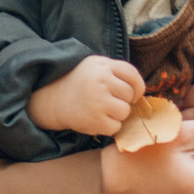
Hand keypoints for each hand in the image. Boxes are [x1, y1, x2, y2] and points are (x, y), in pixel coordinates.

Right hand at [27, 56, 146, 135]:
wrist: (53, 99)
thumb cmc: (79, 82)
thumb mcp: (95, 66)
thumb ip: (116, 71)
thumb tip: (140, 89)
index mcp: (103, 66)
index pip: (133, 75)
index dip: (137, 87)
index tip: (133, 93)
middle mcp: (102, 81)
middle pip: (130, 95)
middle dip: (124, 100)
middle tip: (109, 101)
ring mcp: (99, 101)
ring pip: (125, 112)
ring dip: (117, 114)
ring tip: (102, 110)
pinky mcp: (95, 120)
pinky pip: (116, 127)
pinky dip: (109, 126)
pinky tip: (97, 119)